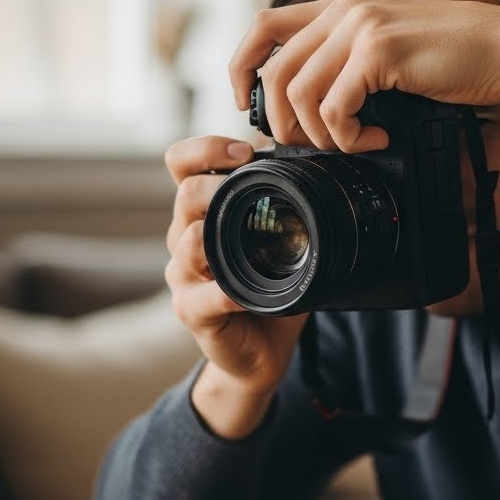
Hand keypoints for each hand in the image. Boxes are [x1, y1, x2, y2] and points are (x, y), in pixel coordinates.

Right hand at [164, 136, 307, 435]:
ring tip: (250, 241)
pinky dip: (227, 292)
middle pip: (185, 192)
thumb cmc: (270, 289)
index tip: (244, 152)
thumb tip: (318, 162)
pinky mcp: (191, 310)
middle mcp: (185, 238)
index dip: (206, 148)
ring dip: (220, 233)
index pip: (181, 163)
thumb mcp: (280, 241)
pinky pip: (203, 295)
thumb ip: (286, 204)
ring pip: (188, 239)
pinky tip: (246, 294)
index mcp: (204, 213)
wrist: (261, 351)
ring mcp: (184, 275)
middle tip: (252, 188)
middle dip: (219, 183)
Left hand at [228, 0, 499, 146]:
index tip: (248, 106)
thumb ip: (352, 60)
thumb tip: (314, 105)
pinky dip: (349, 137)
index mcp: (342, 5)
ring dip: (321, 135)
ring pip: (298, 94)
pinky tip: (378, 140)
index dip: (243, 67)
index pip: (264, 26)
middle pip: (274, 71)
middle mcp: (345, 9)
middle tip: (315, 147)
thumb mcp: (393, 49)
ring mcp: (361, 27)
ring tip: (356, 144)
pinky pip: (334, 108)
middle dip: (283, 123)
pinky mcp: (380, 52)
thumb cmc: (459, 58)